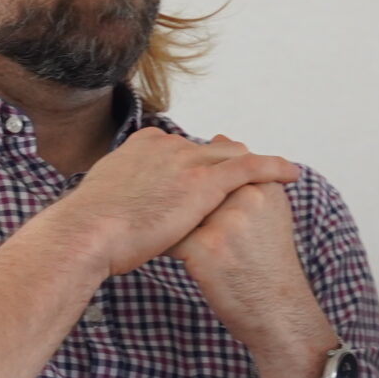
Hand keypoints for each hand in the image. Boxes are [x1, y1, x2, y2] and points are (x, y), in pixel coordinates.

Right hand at [58, 128, 298, 280]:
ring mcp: (187, 159)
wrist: (88, 232)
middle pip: (210, 149)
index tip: (205, 176)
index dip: (198, 164)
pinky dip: (273, 167)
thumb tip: (123, 201)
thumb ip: (123, 193)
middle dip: (228, 162)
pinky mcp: (204, 179)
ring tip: (275, 175)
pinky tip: (291, 174)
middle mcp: (168, 145)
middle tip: (246, 179)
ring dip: (255, 165)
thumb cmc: (90, 227)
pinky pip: (251, 166)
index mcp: (143, 146)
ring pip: (233, 154)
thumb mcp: (105, 199)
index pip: (181, 151)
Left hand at [168, 177, 335, 377]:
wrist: (278, 312)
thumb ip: (245, 176)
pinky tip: (162, 254)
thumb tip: (218, 137)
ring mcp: (226, 222)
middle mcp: (247, 198)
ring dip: (166, 219)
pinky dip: (161, 243)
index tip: (193, 201)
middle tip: (167, 214)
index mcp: (263, 186)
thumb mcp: (269, 213)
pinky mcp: (206, 248)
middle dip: (177, 199)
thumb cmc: (268, 266)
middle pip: (194, 183)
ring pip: (178, 206)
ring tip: (164, 233)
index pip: (219, 164)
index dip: (199, 183)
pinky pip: (169, 235)